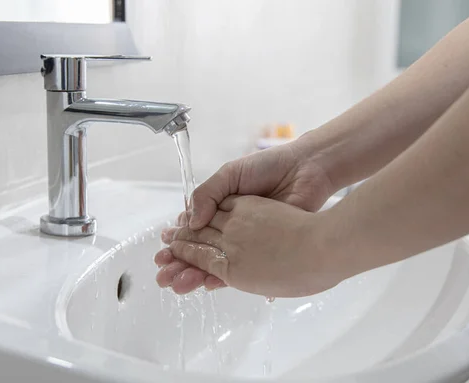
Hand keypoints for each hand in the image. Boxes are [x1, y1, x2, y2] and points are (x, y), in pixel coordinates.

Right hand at [155, 138, 336, 293]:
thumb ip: (208, 194)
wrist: (305, 172)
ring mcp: (245, 242)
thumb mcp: (230, 174)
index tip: (163, 249)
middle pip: (199, 250)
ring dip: (193, 275)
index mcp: (219, 208)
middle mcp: (229, 227)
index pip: (192, 229)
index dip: (176, 240)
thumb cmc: (268, 167)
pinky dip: (220, 278)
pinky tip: (205, 283)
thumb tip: (191, 220)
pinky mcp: (262, 253)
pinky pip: (238, 270)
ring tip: (176, 284)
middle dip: (179, 263)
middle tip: (163, 274)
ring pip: (215, 263)